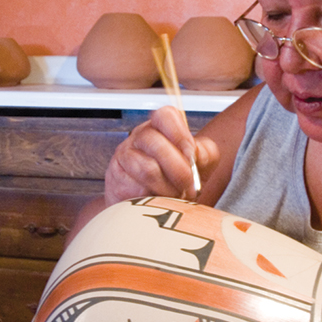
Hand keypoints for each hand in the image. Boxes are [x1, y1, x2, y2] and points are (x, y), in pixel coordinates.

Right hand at [104, 106, 218, 204]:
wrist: (154, 206)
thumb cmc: (178, 180)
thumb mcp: (200, 163)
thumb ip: (205, 154)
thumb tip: (195, 154)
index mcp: (160, 127)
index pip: (165, 115)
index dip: (180, 135)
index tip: (191, 155)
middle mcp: (138, 137)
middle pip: (156, 144)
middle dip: (179, 170)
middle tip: (189, 186)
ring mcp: (124, 156)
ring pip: (148, 169)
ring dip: (168, 188)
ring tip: (175, 195)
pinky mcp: (116, 179)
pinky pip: (137, 189)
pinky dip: (153, 198)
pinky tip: (159, 200)